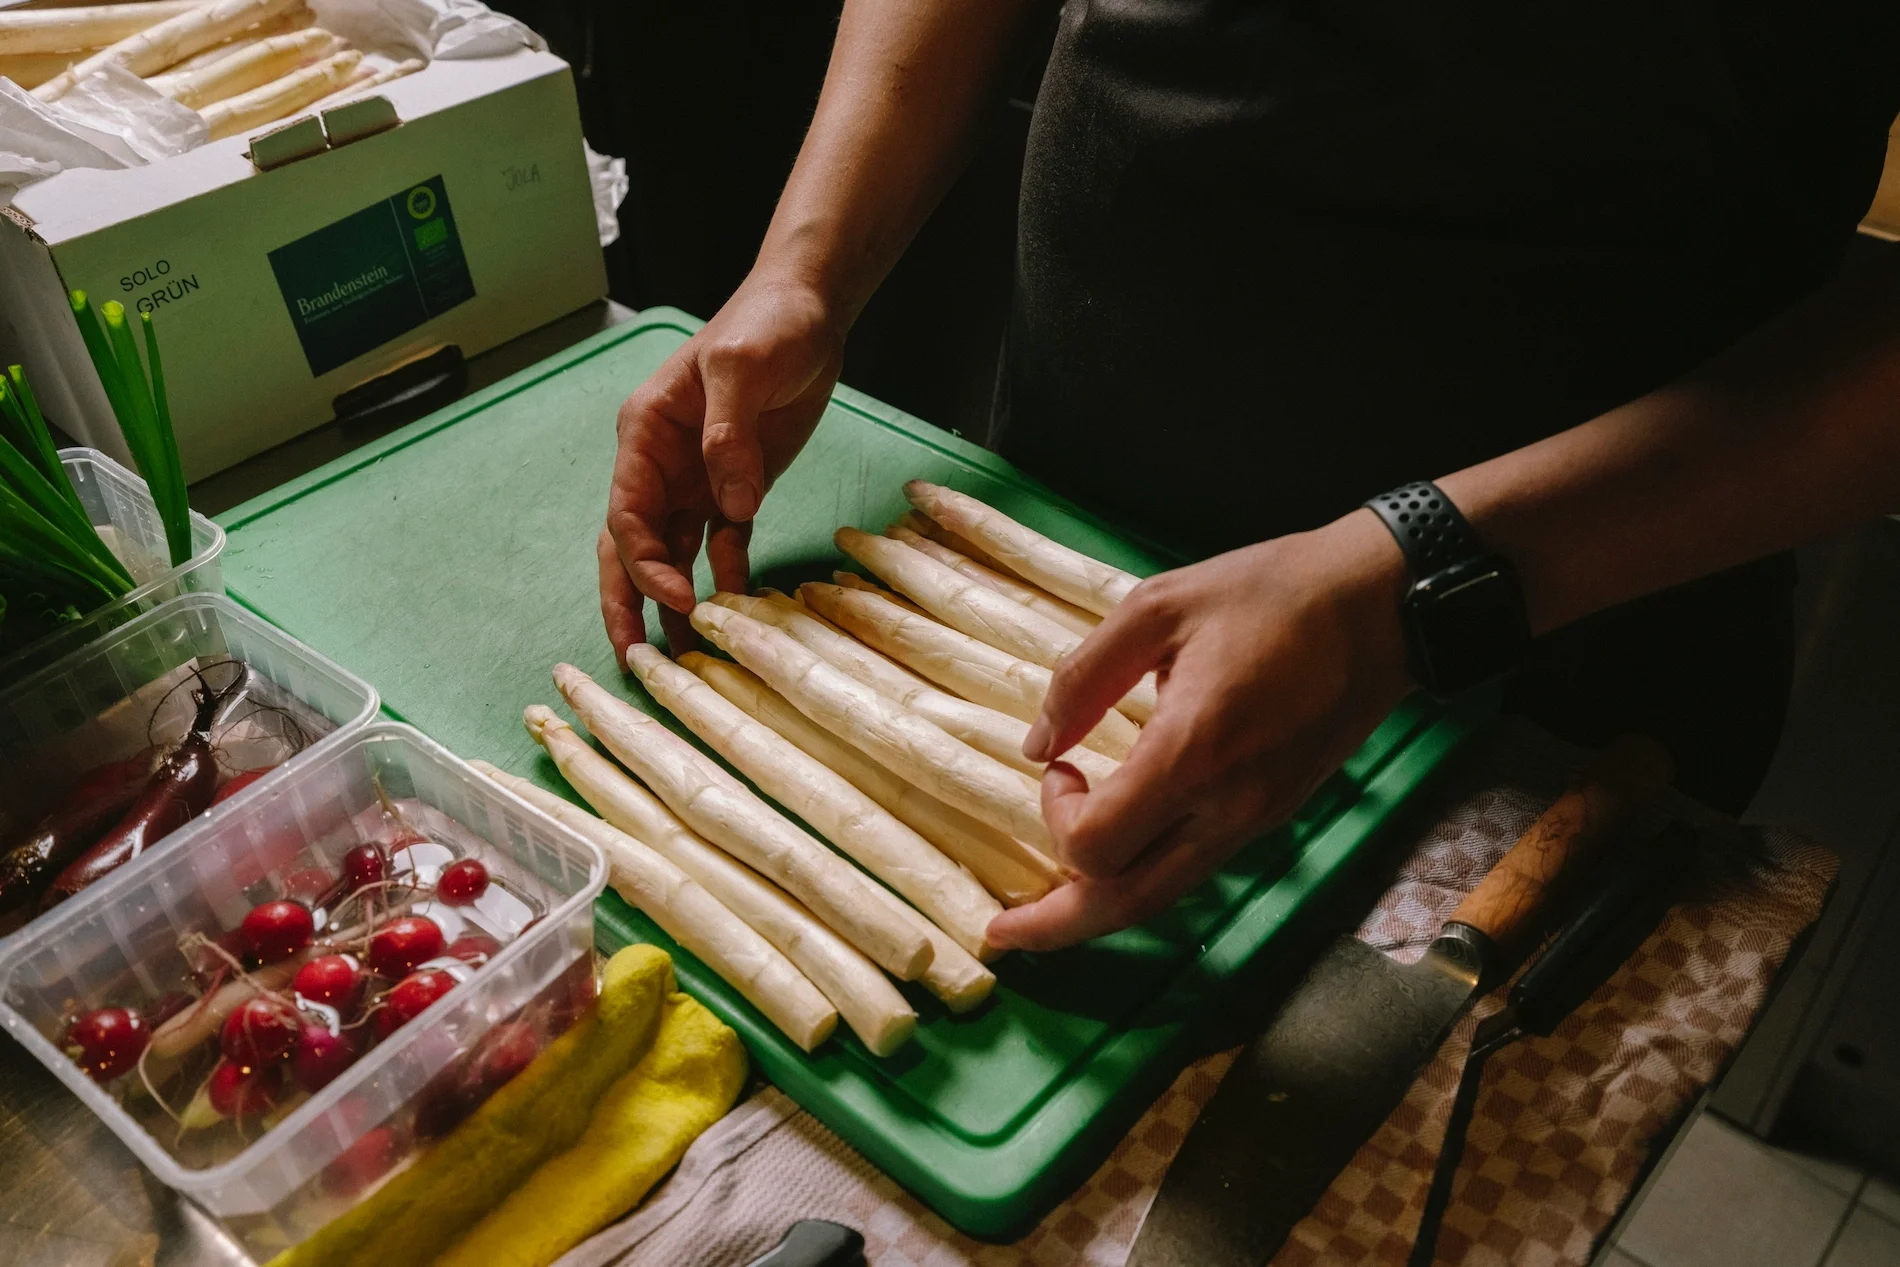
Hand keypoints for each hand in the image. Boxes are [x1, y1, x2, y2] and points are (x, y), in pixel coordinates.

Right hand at [600, 270, 845, 655]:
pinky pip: (722, 547)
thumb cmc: (767, 323)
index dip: (645, 563)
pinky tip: (736, 614)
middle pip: (631, 548)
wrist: (809, 309)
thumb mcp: (742, 366)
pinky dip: (726, 581)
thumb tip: (730, 506)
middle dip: (628, 605)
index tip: (677, 598)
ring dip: (674, 605)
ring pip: (672, 556)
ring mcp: (698, 481)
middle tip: (633, 663)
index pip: (627, 514)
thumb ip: (729, 435)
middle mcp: (661, 465)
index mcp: (645, 435)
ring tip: (683, 662)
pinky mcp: (738, 490)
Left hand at [987, 510, 1415, 950]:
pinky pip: (1193, 867)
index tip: (1060, 766)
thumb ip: (1085, 675)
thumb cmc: (1272, 593)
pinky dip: (1141, 880)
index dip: (1055, 819)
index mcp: (1195, 750)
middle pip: (1127, 902)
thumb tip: (1038, 745)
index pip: (1099, 844)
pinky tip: (1113, 864)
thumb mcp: (1159, 605)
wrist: (1384, 606)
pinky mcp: (1271, 814)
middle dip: (1057, 926)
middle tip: (1001, 936)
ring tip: (1044, 915)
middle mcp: (1228, 805)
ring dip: (1097, 910)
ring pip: (1162, 896)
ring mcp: (1256, 818)